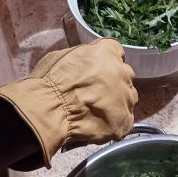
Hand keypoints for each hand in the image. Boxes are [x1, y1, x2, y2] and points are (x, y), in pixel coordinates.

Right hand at [0, 39, 136, 166]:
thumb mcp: (61, 57)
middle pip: (125, 76)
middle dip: (114, 82)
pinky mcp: (123, 122)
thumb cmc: (49, 83)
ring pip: (129, 98)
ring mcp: (125, 98)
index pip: (117, 52)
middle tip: (96, 92)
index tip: (99, 70)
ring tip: (97, 111)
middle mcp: (122, 73)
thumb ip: (82, 57)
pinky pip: (125, 121)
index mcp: (107, 53)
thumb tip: (85, 63)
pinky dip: (115, 123)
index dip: (107, 63)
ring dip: (117, 102)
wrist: (48, 111)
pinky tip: (99, 124)